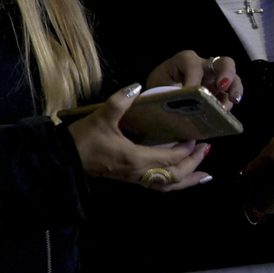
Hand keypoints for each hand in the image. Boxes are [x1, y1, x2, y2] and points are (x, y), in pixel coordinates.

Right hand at [68, 83, 211, 191]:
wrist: (66, 158)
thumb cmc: (84, 138)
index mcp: (136, 158)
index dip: (186, 150)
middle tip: (207, 149)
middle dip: (194, 164)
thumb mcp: (102, 116)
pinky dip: (174, 183)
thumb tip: (137, 86)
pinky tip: (181, 178)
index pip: (170, 157)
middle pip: (175, 176)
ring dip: (188, 180)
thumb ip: (121, 100)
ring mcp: (135, 178)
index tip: (196, 137)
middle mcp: (139, 173)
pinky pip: (158, 185)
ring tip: (205, 174)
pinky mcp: (130, 179)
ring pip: (168, 186)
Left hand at [146, 49, 242, 109]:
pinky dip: (229, 103)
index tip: (189, 92)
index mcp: (185, 60)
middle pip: (223, 63)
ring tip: (233, 100)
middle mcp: (204, 66)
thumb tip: (180, 101)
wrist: (160, 94)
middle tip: (222, 86)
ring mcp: (214, 78)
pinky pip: (230, 95)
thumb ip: (169, 91)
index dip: (192, 78)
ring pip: (233, 78)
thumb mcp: (158, 86)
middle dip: (226, 73)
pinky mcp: (219, 92)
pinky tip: (224, 111)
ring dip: (235, 89)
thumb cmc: (158, 86)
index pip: (193, 65)